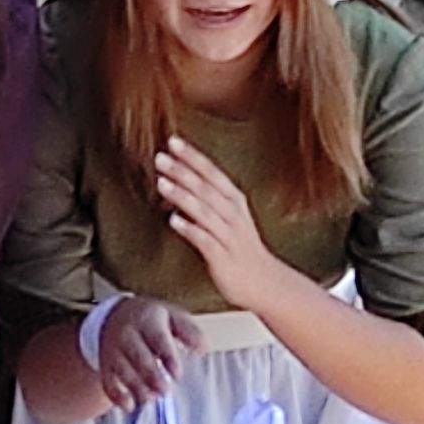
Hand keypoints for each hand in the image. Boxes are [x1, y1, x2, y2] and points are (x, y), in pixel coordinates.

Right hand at [87, 290, 198, 410]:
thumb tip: (203, 349)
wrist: (115, 316)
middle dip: (151, 376)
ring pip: (123, 371)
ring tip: (151, 398)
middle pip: (139, 357)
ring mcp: (114, 350)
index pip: (157, 338)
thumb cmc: (152, 322)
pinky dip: (117, 396)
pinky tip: (129, 406)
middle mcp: (127, 334)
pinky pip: (108, 382)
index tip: (177, 374)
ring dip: (137, 388)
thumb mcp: (172, 318)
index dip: (167, 356)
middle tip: (165, 391)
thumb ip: (190, 332)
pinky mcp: (106, 366)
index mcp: (147, 320)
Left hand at [152, 139, 298, 321]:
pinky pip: (204, 240)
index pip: (211, 172)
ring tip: (161, 183)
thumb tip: (173, 182)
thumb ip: (204, 200)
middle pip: (205, 188)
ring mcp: (229, 235)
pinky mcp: (222, 256)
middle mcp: (233, 214)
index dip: (192, 156)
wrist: (263, 282)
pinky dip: (190, 228)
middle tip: (160, 158)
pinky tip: (174, 220)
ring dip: (182, 196)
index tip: (173, 141)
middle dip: (182, 171)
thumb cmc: (238, 247)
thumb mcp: (226, 217)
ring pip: (204, 211)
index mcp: (234, 200)